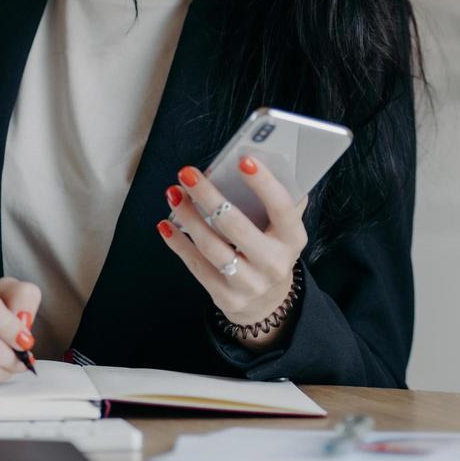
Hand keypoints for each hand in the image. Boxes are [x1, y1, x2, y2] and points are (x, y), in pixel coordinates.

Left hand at [157, 156, 306, 347]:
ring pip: (212, 247)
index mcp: (293, 239)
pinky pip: (197, 266)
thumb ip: (274, 200)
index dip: (264, 183)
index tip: (243, 160)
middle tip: (188, 174)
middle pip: (236, 226)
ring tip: (174, 194)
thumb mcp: (282, 228)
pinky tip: (166, 224)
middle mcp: (274, 263)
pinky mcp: (226, 297)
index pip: (281, 207)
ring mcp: (250, 283)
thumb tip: (254, 162)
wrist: (267, 300)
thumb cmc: (270, 247)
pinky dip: (178, 243)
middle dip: (208, 196)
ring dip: (189, 217)